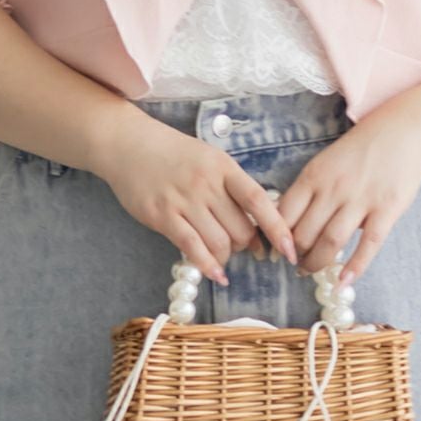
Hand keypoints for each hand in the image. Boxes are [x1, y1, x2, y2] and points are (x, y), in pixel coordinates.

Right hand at [97, 111, 298, 284]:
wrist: (129, 145)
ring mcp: (184, 200)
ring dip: (226, 256)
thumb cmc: (175, 154)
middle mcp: (206, 184)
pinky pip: (192, 247)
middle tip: (241, 247)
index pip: (258, 201)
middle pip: (241, 229)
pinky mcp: (163, 216)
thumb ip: (232, 188)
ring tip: (223, 256)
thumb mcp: (211, 160)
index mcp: (224, 167)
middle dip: (246, 245)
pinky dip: (208, 266)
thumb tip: (256, 224)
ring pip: (219, 242)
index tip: (290, 250)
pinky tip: (216, 274)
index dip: (278, 228)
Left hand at [275, 112, 420, 284]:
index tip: (275, 249)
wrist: (403, 133)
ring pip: (331, 242)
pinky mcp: (387, 209)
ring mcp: (361, 199)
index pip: (284, 214)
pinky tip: (344, 281)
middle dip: (295, 255)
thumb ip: (309, 190)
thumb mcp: (326, 162)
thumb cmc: (360, 150)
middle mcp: (334, 188)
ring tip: (310, 271)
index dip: (276, 237)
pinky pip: (368, 244)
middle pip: (304, 233)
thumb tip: (288, 223)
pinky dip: (355, 266)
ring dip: (317, 263)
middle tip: (294, 263)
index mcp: (314, 175)